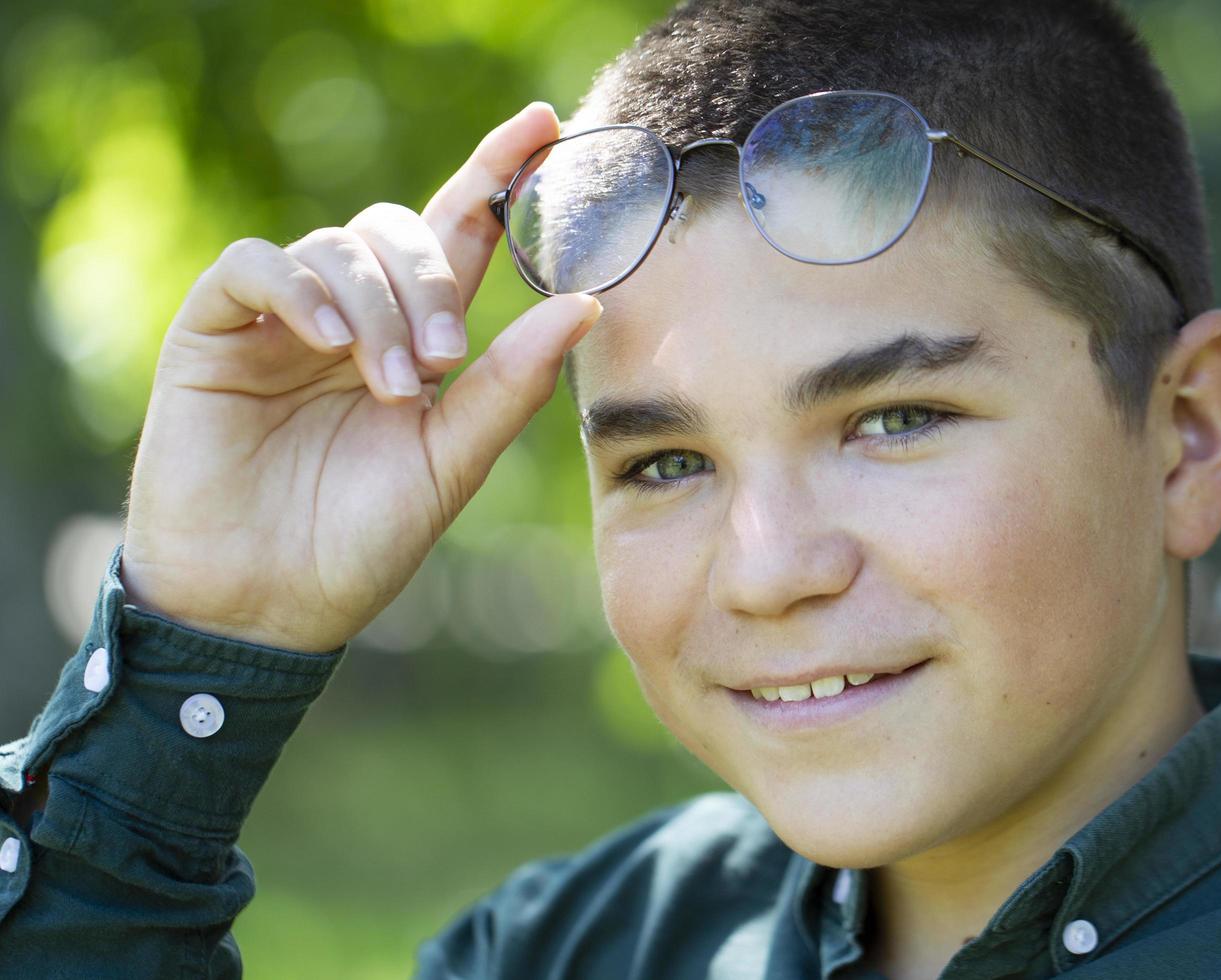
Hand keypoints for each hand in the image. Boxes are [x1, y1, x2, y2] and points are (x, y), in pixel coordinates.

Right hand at [119, 102, 599, 652]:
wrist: (266, 607)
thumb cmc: (360, 541)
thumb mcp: (451, 463)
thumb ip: (510, 385)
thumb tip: (586, 303)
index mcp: (414, 341)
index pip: (458, 237)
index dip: (496, 176)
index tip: (543, 125)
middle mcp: (352, 318)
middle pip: (402, 232)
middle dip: (433, 280)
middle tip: (445, 359)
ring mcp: (282, 321)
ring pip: (337, 247)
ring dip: (377, 304)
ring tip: (389, 384)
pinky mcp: (214, 331)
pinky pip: (255, 266)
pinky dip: (298, 289)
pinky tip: (327, 341)